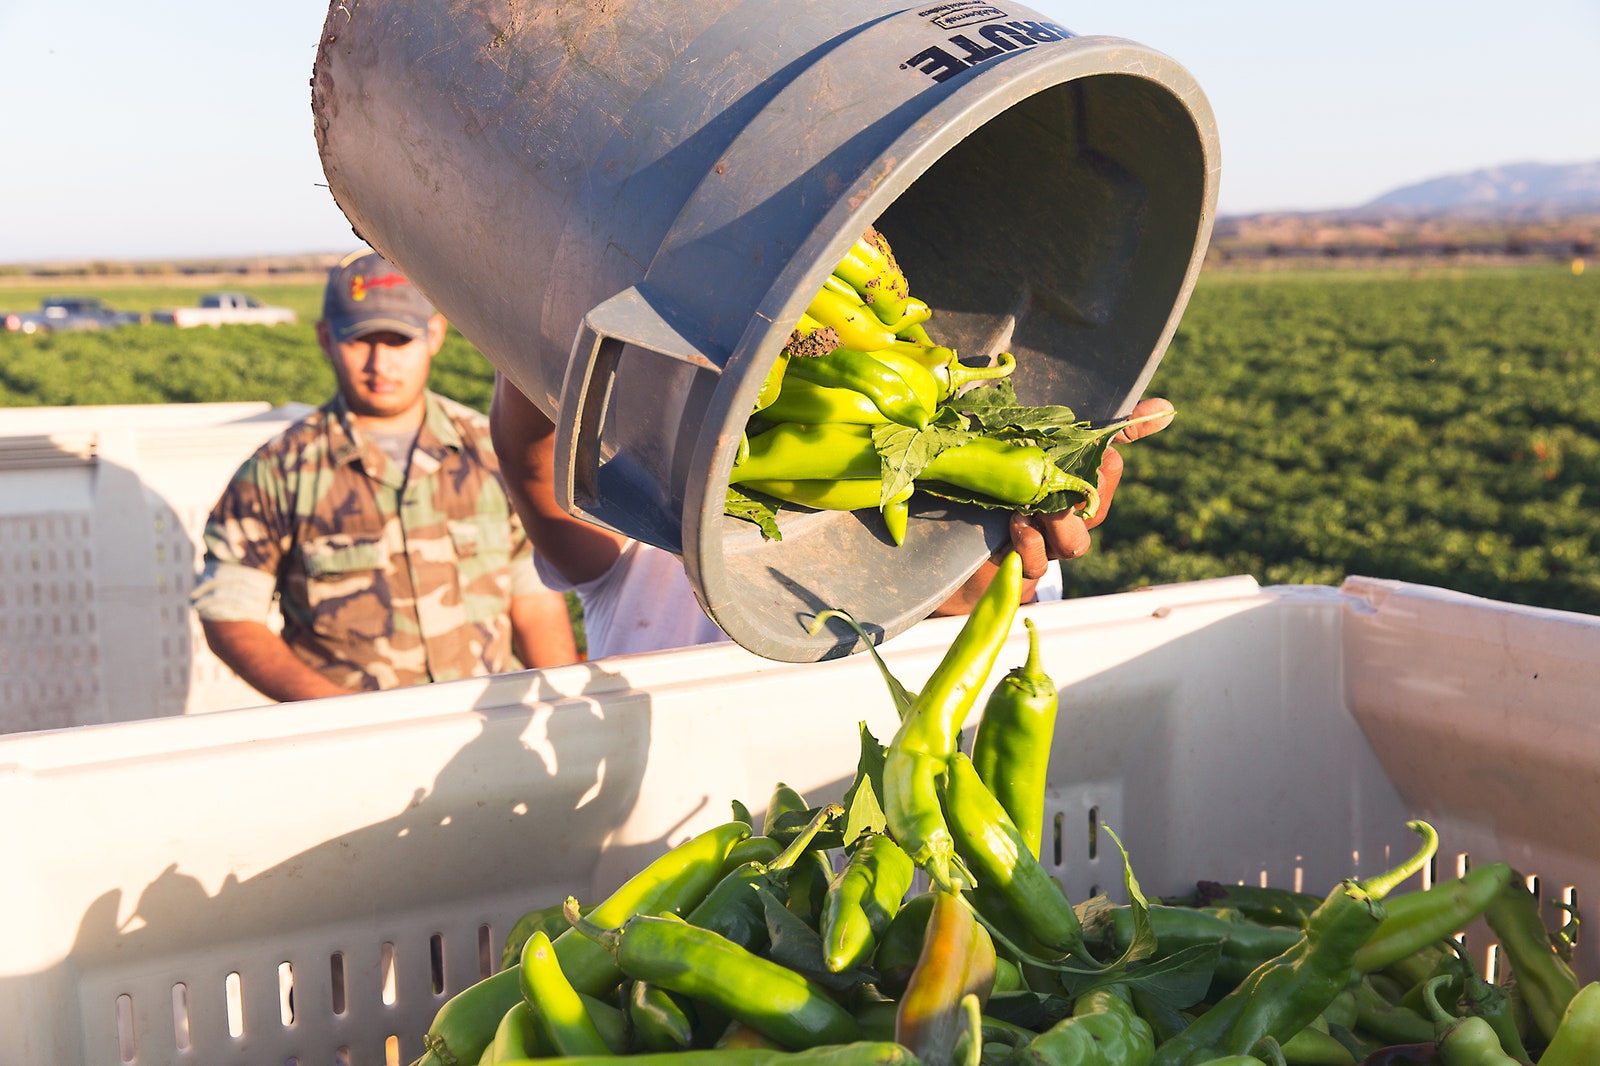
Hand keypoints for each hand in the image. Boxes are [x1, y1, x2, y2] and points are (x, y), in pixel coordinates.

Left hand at [1005, 396, 1173, 579]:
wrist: (991, 521)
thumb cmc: (1033, 477)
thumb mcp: (1061, 445)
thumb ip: (1112, 427)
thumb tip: (1168, 408)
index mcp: (1088, 485)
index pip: (1109, 468)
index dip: (1102, 459)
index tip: (1091, 445)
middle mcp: (1077, 516)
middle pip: (1096, 510)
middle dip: (1082, 495)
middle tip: (1060, 481)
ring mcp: (1054, 541)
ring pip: (1074, 544)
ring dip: (1056, 524)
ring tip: (1030, 507)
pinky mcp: (1028, 561)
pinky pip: (1038, 563)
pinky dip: (1030, 544)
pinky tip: (1018, 522)